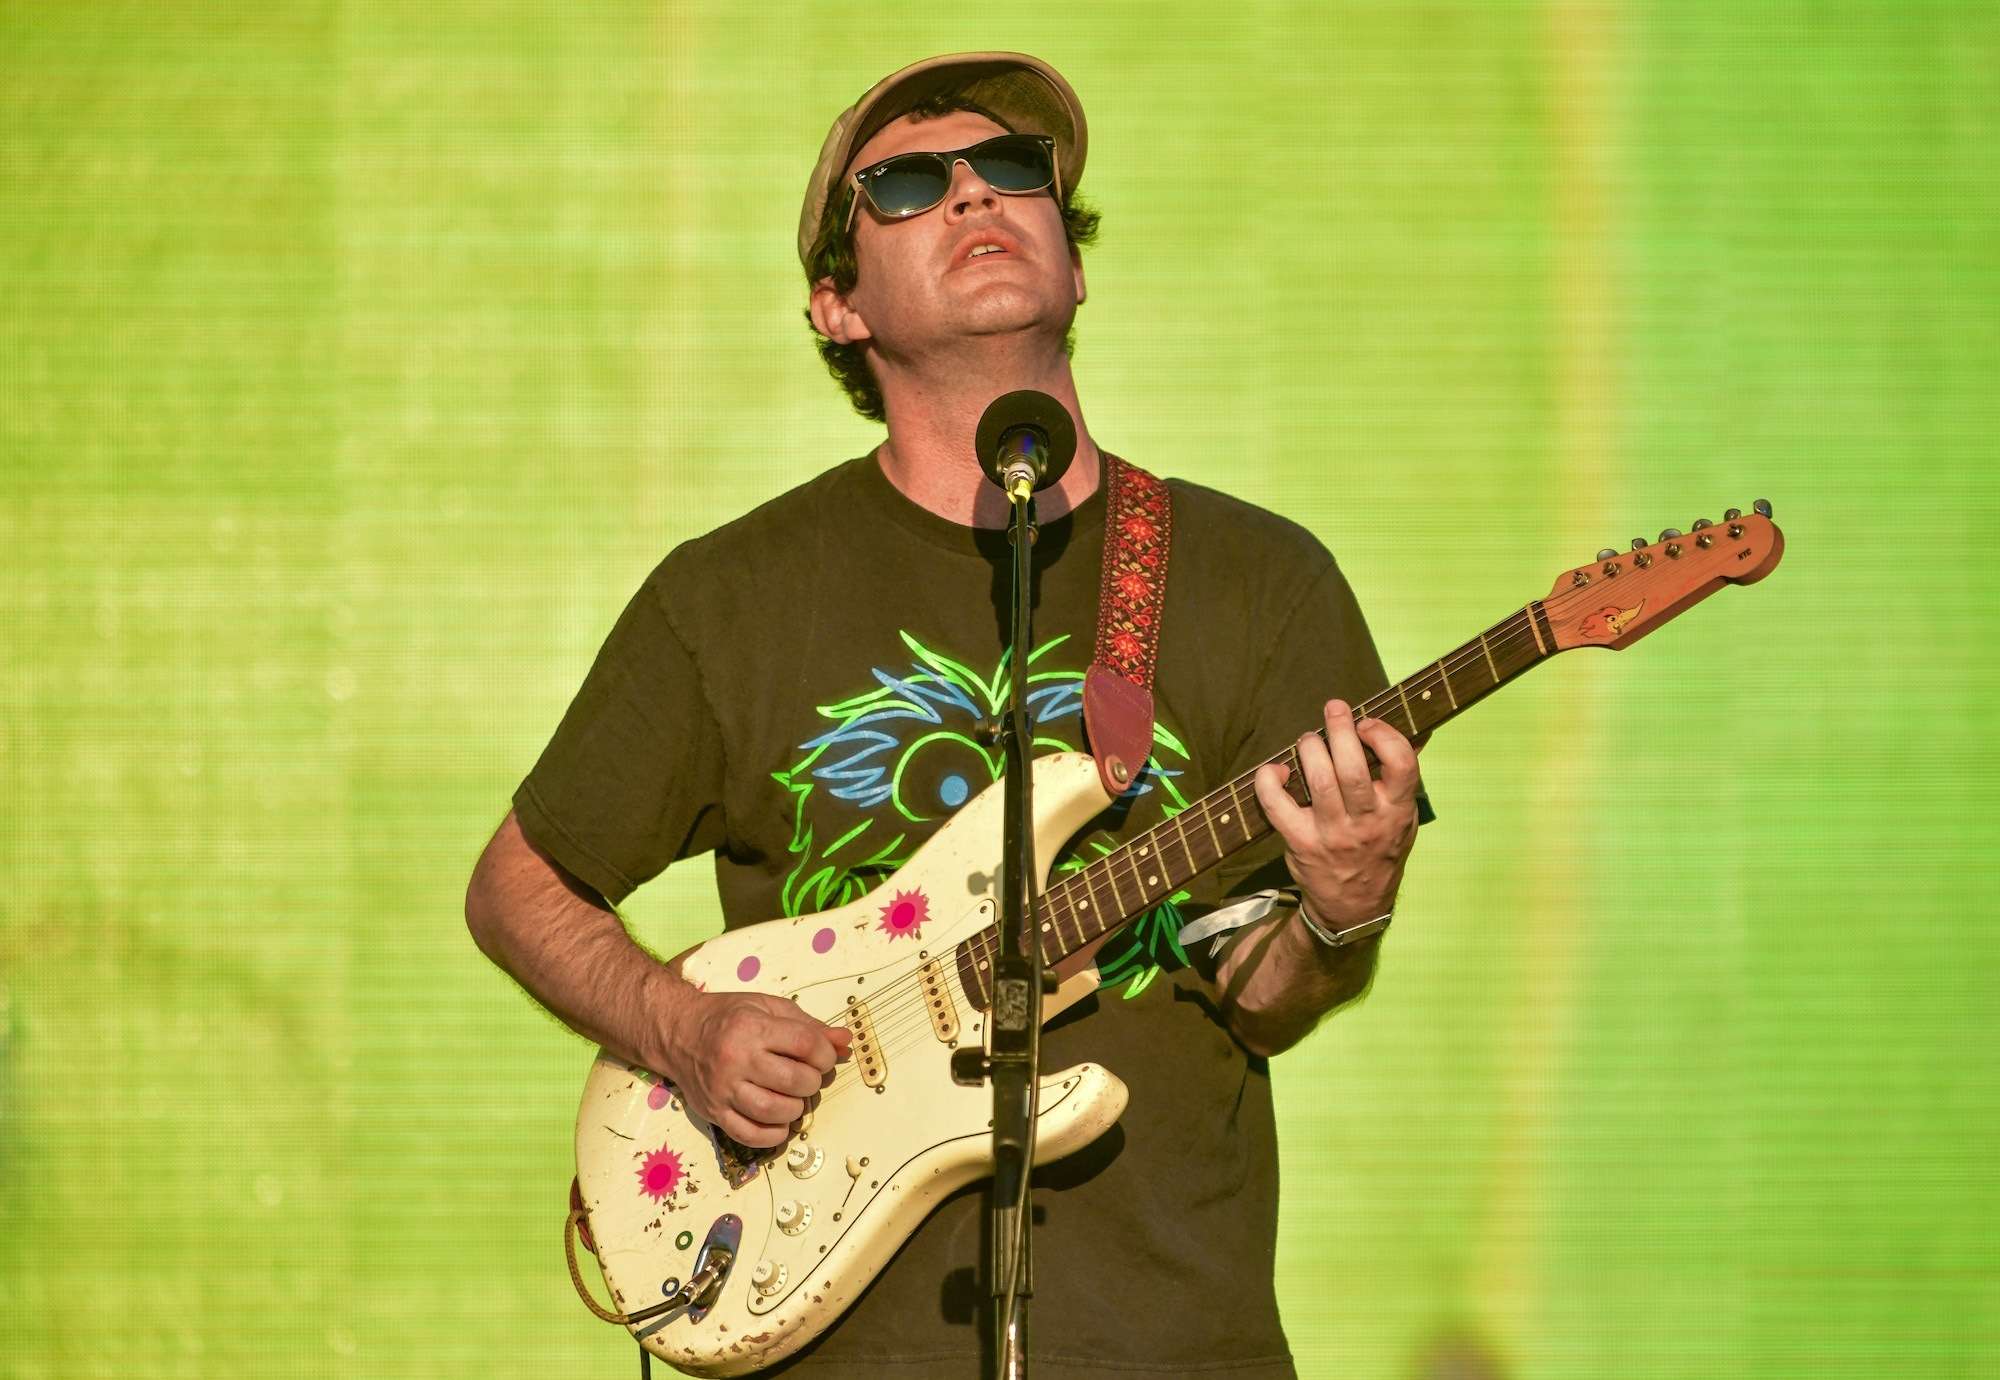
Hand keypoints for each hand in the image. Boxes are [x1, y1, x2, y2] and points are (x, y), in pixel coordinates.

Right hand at [658, 987, 852, 1147]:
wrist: (678, 1032)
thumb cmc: (727, 1017)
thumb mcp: (768, 1007)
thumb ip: (809, 1025)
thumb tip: (845, 1041)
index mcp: (752, 1027)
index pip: (806, 1045)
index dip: (825, 1054)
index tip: (823, 1056)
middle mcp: (736, 1059)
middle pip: (795, 1082)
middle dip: (813, 1081)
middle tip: (807, 1075)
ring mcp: (723, 1089)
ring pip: (775, 1112)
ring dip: (796, 1108)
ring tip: (793, 1096)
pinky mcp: (714, 1112)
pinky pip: (751, 1135)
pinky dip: (774, 1134)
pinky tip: (780, 1121)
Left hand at [1251, 698, 1421, 930]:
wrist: (1354, 907)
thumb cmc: (1379, 851)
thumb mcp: (1403, 819)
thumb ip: (1404, 778)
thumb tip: (1417, 730)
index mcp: (1397, 810)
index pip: (1402, 764)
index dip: (1383, 734)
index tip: (1367, 723)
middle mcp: (1367, 822)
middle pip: (1352, 767)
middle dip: (1340, 729)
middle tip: (1333, 710)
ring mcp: (1332, 834)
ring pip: (1319, 780)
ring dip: (1310, 748)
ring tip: (1309, 739)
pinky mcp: (1300, 842)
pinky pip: (1277, 805)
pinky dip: (1269, 781)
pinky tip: (1275, 770)